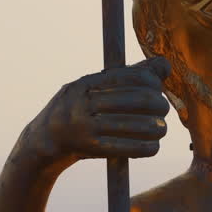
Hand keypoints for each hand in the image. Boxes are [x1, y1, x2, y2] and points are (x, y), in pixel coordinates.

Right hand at [26, 56, 170, 163]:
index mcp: (88, 82)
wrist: (46, 139)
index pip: (133, 77)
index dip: (152, 83)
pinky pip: (128, 147)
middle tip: (163, 110)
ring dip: (156, 128)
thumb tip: (165, 64)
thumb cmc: (79, 108)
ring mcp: (87, 125)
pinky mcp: (91, 147)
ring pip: (137, 125)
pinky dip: (146, 147)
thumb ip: (129, 75)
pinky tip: (154, 146)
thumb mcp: (95, 86)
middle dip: (159, 105)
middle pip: (140, 100)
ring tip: (161, 129)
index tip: (157, 89)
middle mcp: (86, 101)